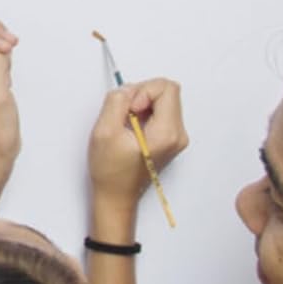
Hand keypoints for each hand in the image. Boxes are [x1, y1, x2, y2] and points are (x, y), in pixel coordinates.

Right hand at [88, 78, 187, 205]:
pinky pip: (160, 110)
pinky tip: (131, 126)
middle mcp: (178, 135)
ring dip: (141, 102)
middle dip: (141, 94)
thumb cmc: (111, 171)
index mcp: (167, 133)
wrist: (117, 195)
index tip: (130, 108)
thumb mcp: (105, 131)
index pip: (167, 88)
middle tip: (125, 112)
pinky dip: (144, 110)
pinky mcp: (169, 138)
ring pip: (163, 99)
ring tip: (125, 121)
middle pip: (167, 91)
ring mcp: (176, 137)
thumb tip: (128, 89)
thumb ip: (117, 101)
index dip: (144, 90)